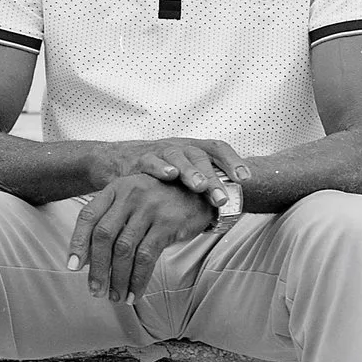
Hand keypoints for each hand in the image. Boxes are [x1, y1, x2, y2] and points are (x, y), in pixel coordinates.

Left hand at [68, 173, 216, 302]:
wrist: (201, 190)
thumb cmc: (161, 200)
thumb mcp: (133, 199)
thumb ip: (112, 220)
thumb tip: (88, 258)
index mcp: (116, 188)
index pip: (88, 216)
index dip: (77, 243)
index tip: (73, 266)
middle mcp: (130, 195)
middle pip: (104, 236)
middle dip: (97, 268)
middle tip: (95, 290)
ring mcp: (150, 209)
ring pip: (124, 250)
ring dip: (117, 278)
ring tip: (115, 296)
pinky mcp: (167, 224)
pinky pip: (146, 258)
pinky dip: (138, 279)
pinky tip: (134, 293)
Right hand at [101, 137, 251, 207]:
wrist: (117, 160)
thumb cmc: (158, 173)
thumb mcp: (182, 176)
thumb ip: (202, 190)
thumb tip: (227, 213)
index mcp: (194, 150)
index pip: (218, 149)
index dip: (233, 161)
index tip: (245, 179)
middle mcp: (180, 148)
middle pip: (201, 157)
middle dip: (213, 178)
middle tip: (222, 198)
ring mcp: (160, 151)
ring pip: (179, 157)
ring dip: (191, 171)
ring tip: (200, 186)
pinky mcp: (139, 159)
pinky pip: (151, 161)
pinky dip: (160, 167)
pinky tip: (169, 175)